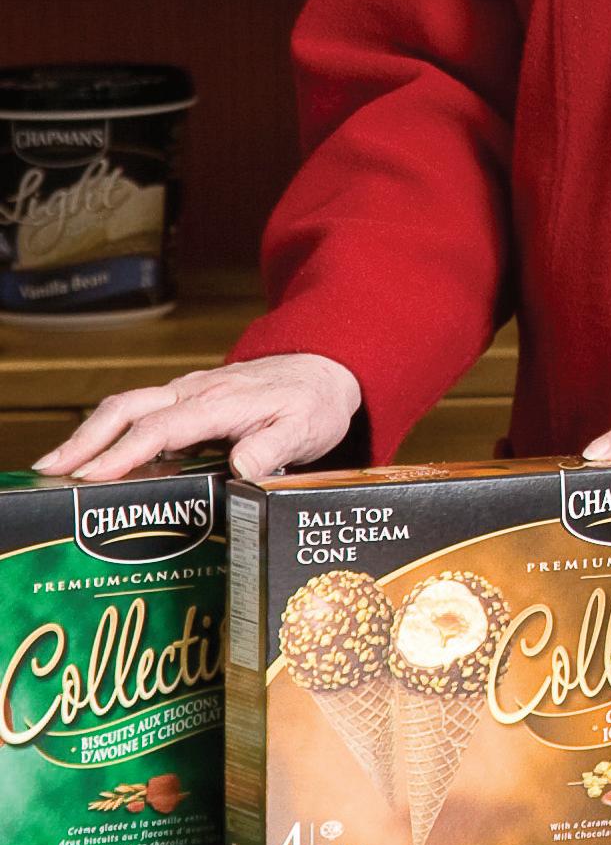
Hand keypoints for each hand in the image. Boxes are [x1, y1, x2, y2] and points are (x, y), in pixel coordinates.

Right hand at [36, 352, 363, 484]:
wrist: (325, 368)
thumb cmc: (313, 403)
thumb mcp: (306, 429)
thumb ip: (274, 448)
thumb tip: (239, 469)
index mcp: (222, 402)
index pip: (163, 427)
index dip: (126, 452)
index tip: (92, 476)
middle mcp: (197, 391)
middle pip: (128, 407)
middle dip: (86, 438)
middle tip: (50, 471)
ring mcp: (188, 391)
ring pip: (126, 405)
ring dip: (88, 433)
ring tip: (55, 467)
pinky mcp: (185, 398)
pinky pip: (139, 409)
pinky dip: (108, 429)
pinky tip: (90, 457)